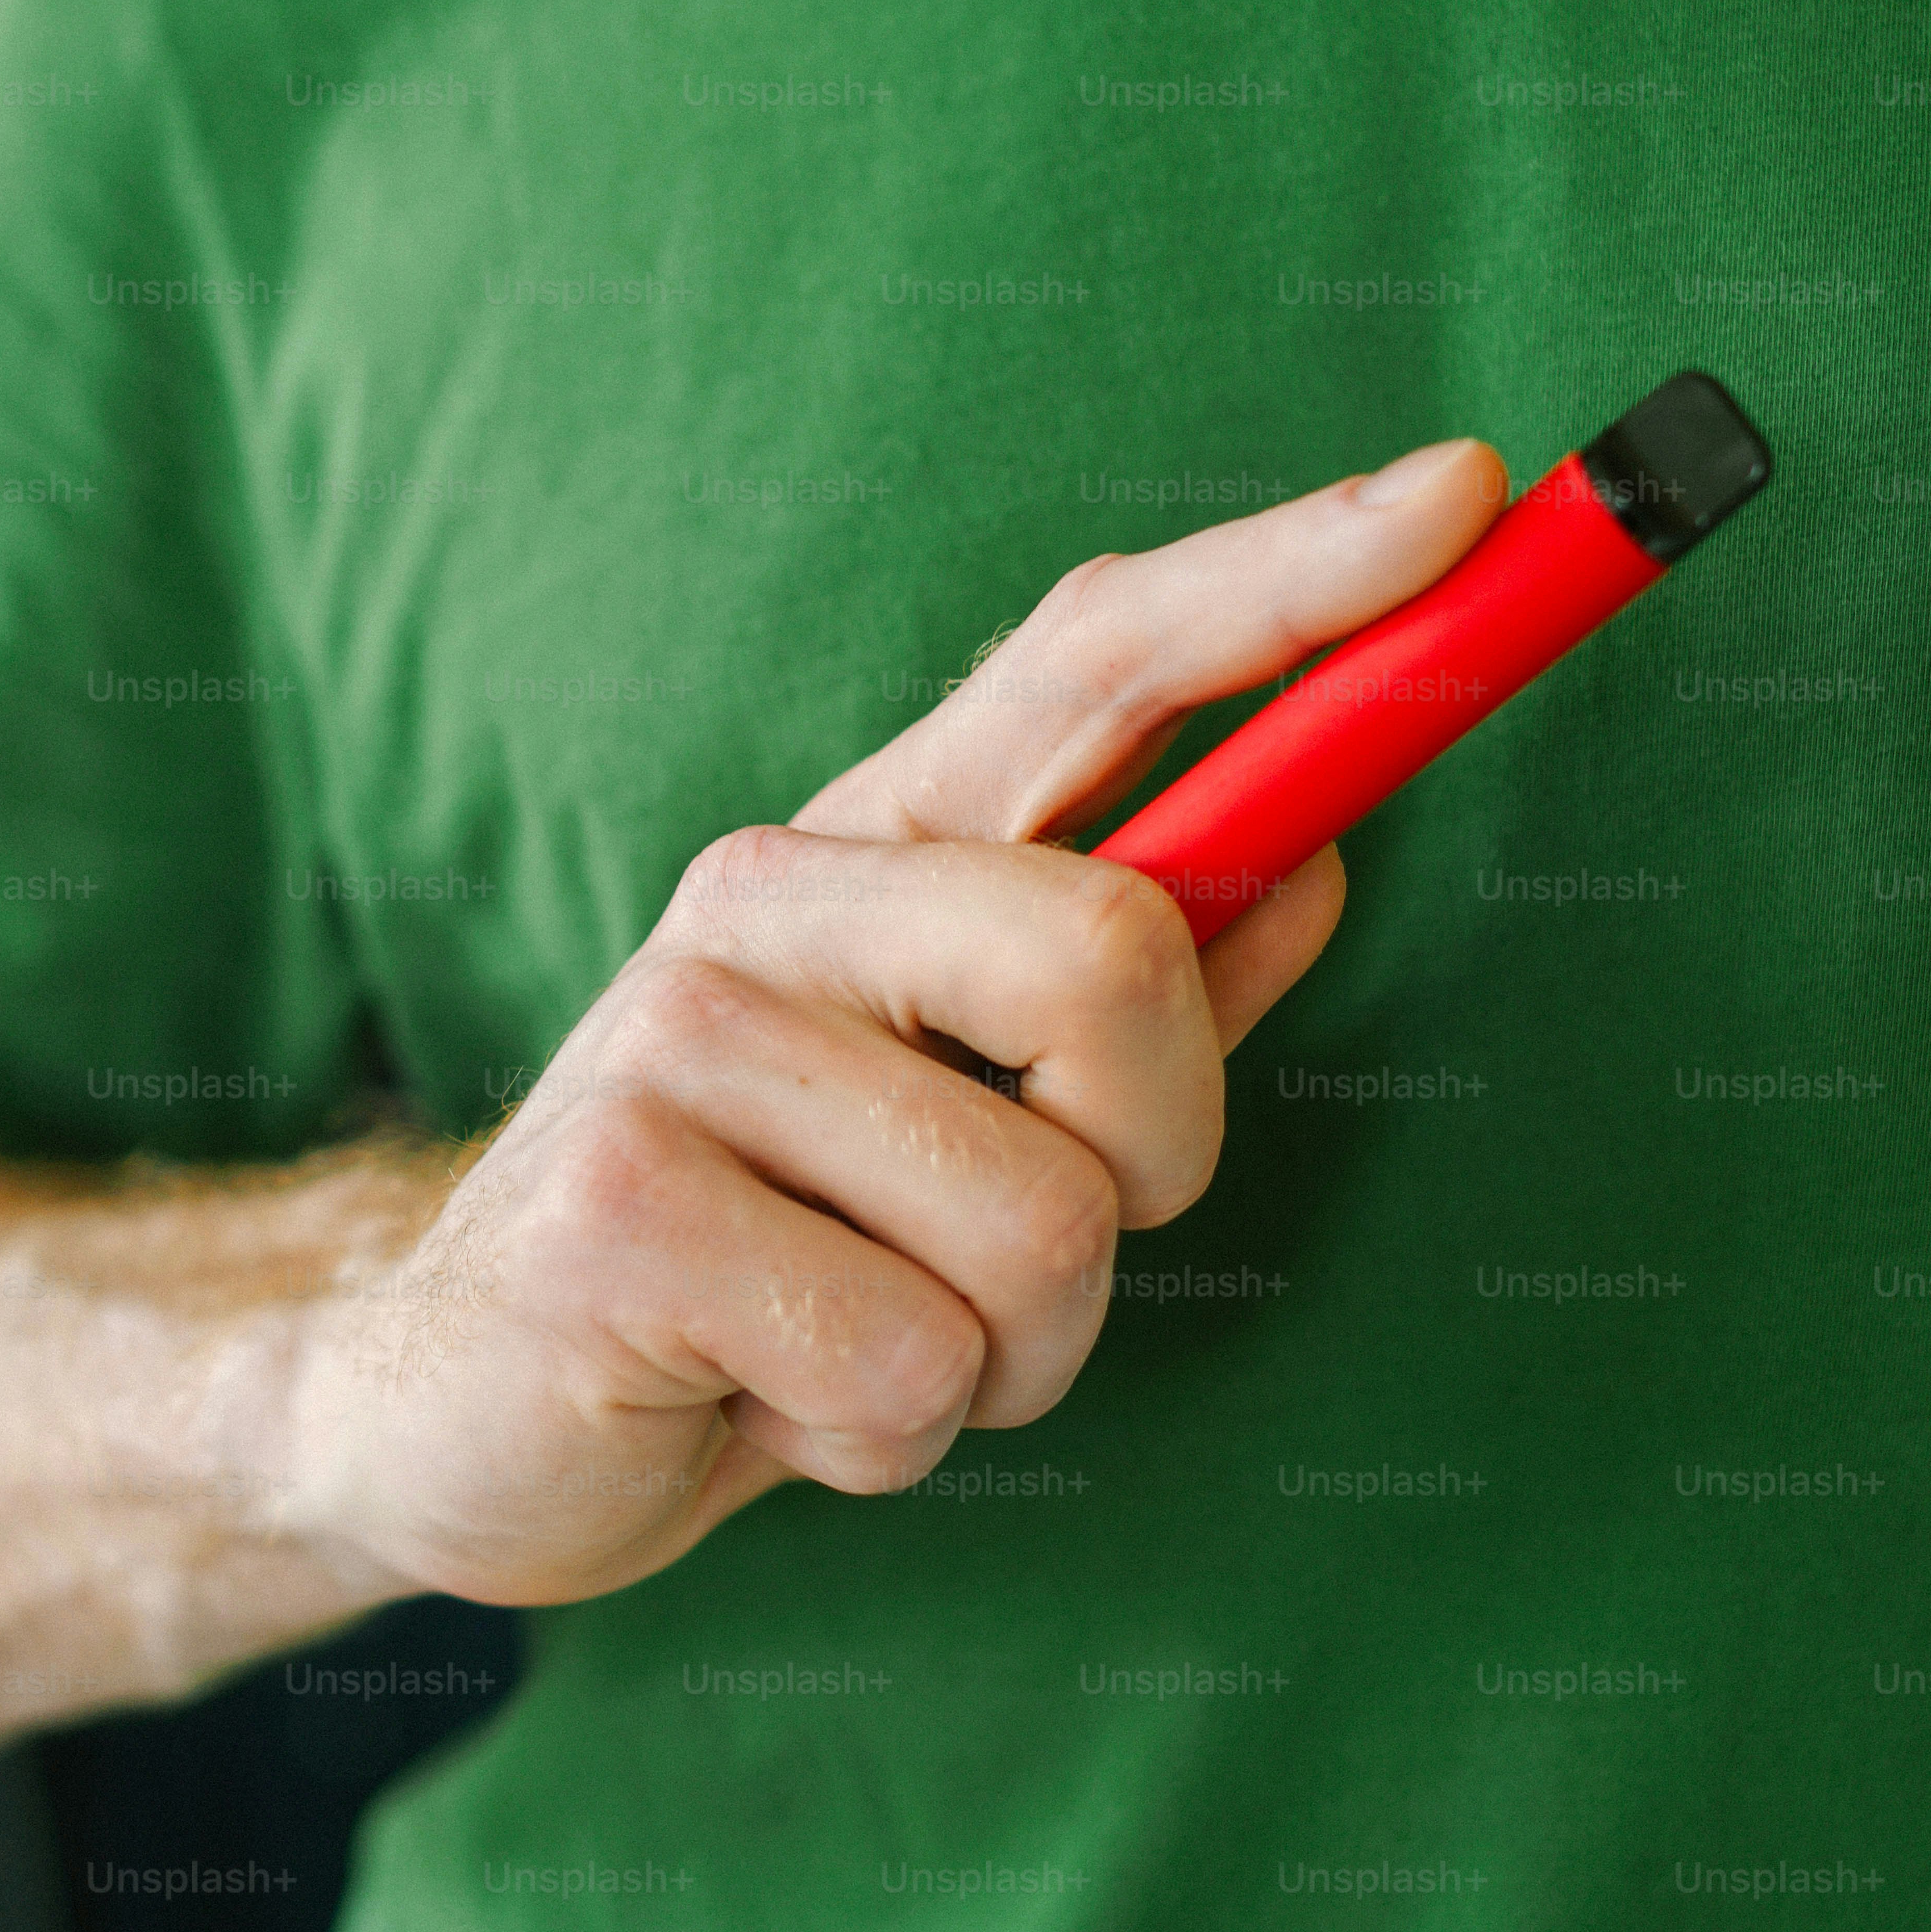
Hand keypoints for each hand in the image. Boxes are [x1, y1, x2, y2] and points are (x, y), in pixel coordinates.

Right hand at [289, 438, 1507, 1606]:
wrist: (462, 1404)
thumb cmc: (766, 1252)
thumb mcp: (955, 1119)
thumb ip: (1136, 1000)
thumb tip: (1319, 862)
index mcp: (869, 853)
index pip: (1089, 660)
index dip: (1285, 579)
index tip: (1468, 492)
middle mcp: (770, 902)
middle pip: (1110, 954)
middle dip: (1153, 1155)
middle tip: (1041, 1243)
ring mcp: (676, 1043)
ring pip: (1038, 1226)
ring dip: (1007, 1352)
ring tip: (868, 1343)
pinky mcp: (618, 1207)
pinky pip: (907, 1369)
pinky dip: (884, 1439)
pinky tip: (764, 1406)